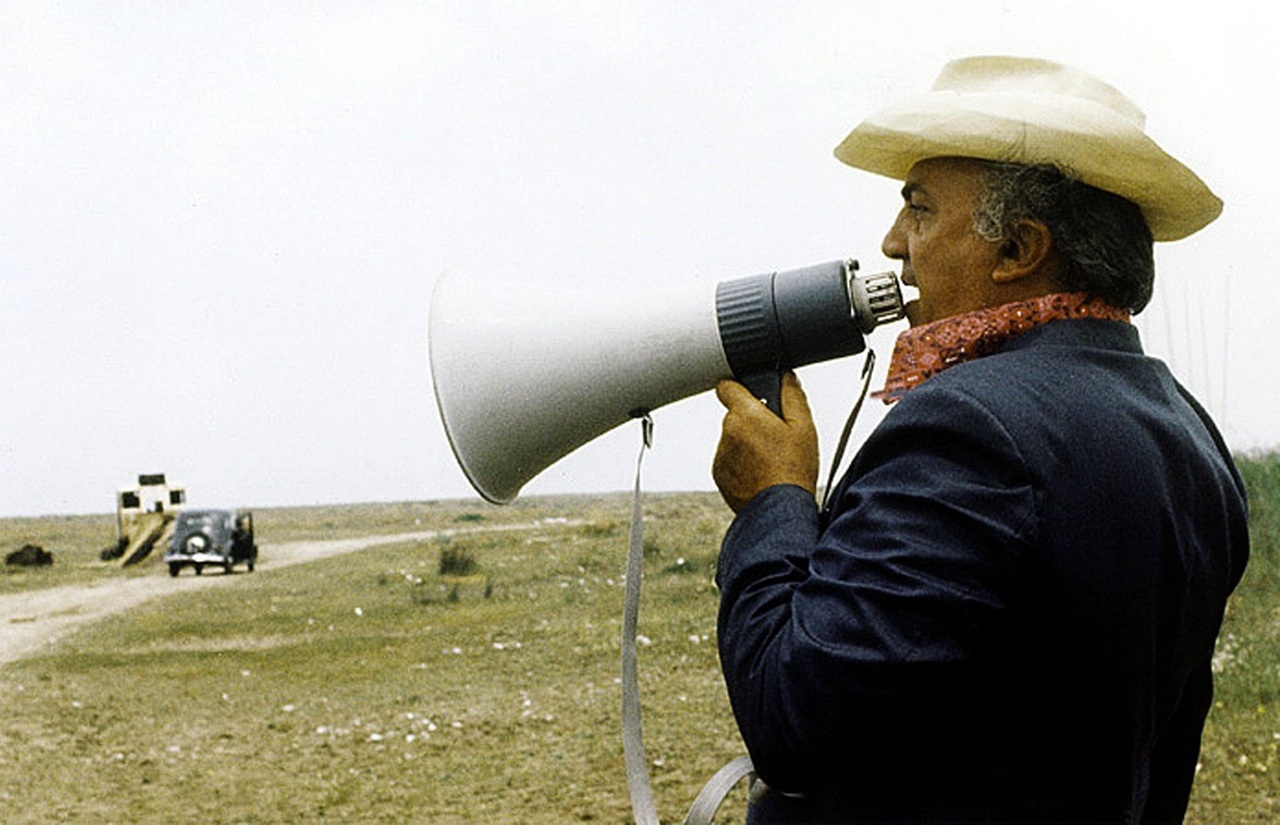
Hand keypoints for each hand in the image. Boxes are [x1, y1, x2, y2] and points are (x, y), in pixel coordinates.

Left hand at [713, 372, 818, 512]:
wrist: (779, 509)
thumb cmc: (793, 470)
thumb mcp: (804, 428)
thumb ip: (793, 396)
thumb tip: (787, 377)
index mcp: (746, 415)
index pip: (727, 387)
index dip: (740, 388)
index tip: (751, 396)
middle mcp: (728, 432)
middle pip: (736, 416)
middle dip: (752, 422)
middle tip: (776, 437)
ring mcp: (721, 455)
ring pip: (733, 439)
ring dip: (747, 444)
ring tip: (771, 460)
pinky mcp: (719, 475)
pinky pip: (729, 460)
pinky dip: (742, 464)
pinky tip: (762, 473)